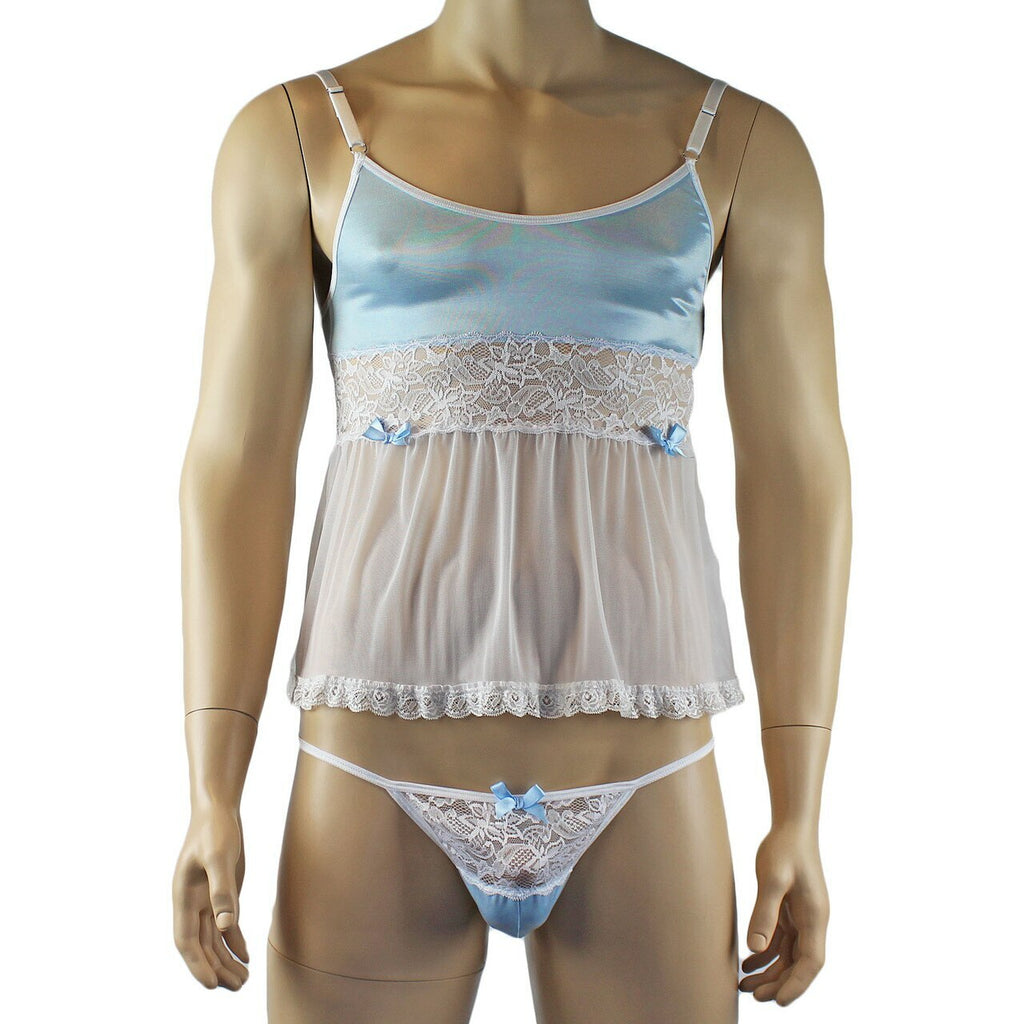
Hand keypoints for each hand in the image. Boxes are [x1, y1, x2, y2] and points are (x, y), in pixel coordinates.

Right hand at [172, 803, 249, 989]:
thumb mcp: (219, 856)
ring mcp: (207, 900)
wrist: (218, 810)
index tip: (211, 985)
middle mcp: (192, 904)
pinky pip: (226, 926)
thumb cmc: (214, 830)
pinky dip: (234, 943)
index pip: (186, 941)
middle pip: (202, 946)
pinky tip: (245, 957)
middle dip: (216, 969)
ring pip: (214, 939)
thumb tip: (225, 927)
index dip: (196, 964)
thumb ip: (222, 891)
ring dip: (226, 960)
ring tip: (244, 980)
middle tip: (238, 986)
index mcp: (183, 897)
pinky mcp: (222, 895)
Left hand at [739, 822, 828, 1005]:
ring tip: (744, 985)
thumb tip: (755, 948)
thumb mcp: (772, 877)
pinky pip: (781, 941)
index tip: (779, 1002)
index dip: (797, 984)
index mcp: (815, 917)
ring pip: (789, 955)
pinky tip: (748, 963)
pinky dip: (766, 954)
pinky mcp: (790, 910)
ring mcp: (802, 917)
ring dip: (770, 972)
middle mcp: (812, 921)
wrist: (791, 826)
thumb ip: (764, 911)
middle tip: (753, 996)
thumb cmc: (784, 848)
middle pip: (799, 964)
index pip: (811, 962)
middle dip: (779, 983)